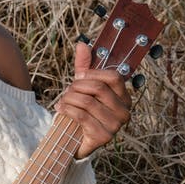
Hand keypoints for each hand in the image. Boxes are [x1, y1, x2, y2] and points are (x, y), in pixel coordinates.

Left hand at [54, 39, 131, 157]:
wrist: (76, 139)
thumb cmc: (83, 110)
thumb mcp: (84, 86)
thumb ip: (84, 66)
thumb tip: (82, 44)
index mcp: (124, 97)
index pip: (114, 77)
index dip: (93, 73)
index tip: (79, 76)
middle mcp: (124, 111)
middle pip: (98, 88)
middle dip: (77, 87)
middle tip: (67, 91)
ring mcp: (115, 126)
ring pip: (87, 101)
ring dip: (69, 98)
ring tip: (62, 101)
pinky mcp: (103, 137)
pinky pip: (81, 116)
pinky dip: (67, 109)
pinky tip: (60, 108)